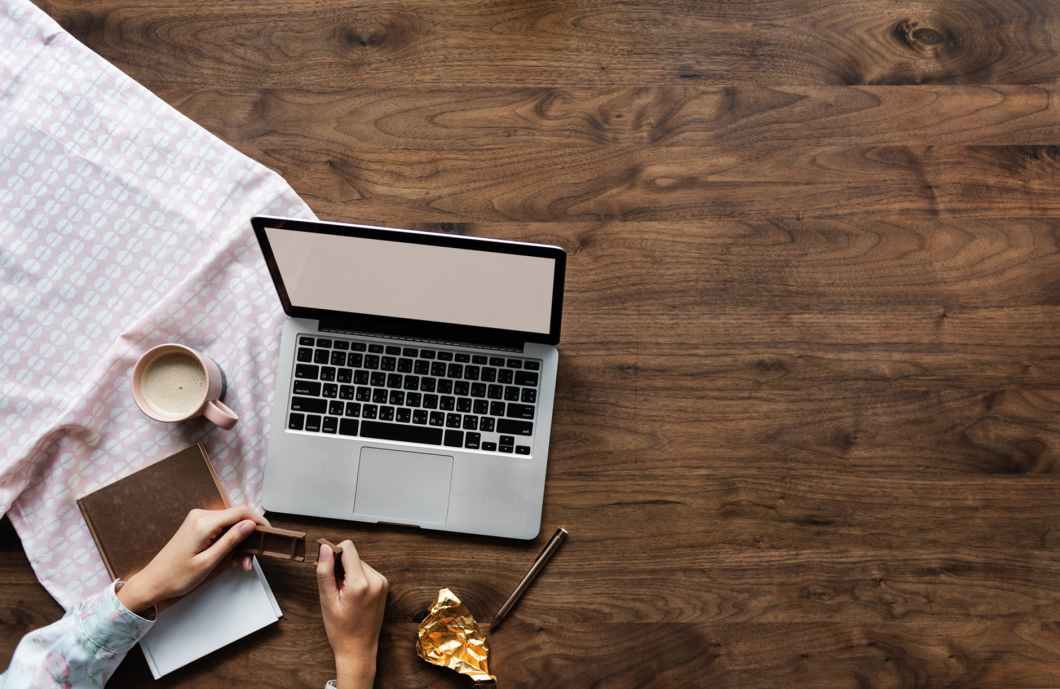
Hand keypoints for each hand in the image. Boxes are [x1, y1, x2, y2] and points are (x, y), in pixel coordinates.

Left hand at [117, 506, 268, 613]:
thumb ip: (231, 541)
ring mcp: (198, 520)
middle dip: (248, 537)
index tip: (269, 534)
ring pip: (230, 524)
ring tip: (241, 563)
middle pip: (236, 518)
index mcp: (204, 522)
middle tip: (251, 560)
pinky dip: (229, 541)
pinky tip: (231, 557)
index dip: (258, 520)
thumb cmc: (177, 576)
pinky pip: (220, 528)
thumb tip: (250, 524)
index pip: (240, 512)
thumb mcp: (209, 562)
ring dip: (239, 541)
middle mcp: (201, 515)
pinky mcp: (197, 526)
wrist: (153, 582)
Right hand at [317, 540, 387, 688]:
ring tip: (344, 595)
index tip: (327, 568)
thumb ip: (325, 571)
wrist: (358, 648)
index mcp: (361, 583)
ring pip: (359, 563)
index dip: (334, 554)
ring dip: (349, 574)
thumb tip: (325, 548)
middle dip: (341, 568)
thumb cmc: (340, 629)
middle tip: (335, 589)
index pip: (348, 548)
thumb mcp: (327, 600)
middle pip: (353, 556)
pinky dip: (357, 579)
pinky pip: (366, 572)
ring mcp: (382, 582)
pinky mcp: (384, 585)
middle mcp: (376, 580)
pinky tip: (353, 596)